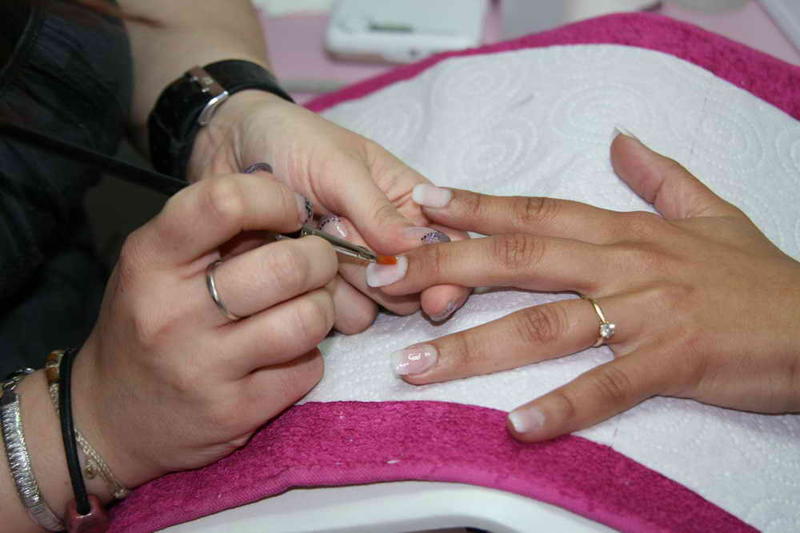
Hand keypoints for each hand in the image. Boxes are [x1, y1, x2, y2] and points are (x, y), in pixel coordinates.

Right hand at [71, 173, 336, 486]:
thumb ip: (214, 232)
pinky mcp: (234, 411)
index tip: (292, 211)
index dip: (276, 199)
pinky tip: (287, 353)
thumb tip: (293, 205)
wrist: (111, 416)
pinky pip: (308, 368)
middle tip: (317, 262)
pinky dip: (309, 356)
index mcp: (150, 259)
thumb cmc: (147, 322)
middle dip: (319, 258)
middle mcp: (173, 312)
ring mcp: (203, 367)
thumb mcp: (156, 264)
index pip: (225, 203)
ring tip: (308, 305)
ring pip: (308, 319)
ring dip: (322, 307)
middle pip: (286, 266)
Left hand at [188, 91, 470, 332]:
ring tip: (307, 235)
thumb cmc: (293, 142)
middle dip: (378, 275)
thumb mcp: (338, 166)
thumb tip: (417, 251)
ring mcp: (350, 273)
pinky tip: (286, 257)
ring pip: (369, 312)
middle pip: (410, 293)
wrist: (229, 149)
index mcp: (409, 207)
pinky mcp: (314, 291)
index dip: (448, 279)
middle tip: (336, 230)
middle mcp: (386, 246)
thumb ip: (377, 210)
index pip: (449, 252)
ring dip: (338, 284)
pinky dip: (307, 294)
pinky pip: (327, 317)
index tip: (433, 297)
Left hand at [367, 133, 799, 441]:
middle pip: (517, 259)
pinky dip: (561, 406)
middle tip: (381, 276)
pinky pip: (607, 386)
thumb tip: (620, 138)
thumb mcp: (710, 211)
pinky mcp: (673, 360)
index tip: (416, 202)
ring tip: (413, 365)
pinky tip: (516, 425)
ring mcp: (644, 312)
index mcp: (624, 231)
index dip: (473, 205)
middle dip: (444, 266)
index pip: (533, 212)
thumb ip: (658, 177)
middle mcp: (623, 263)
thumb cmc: (757, 275)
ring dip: (473, 346)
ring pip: (543, 325)